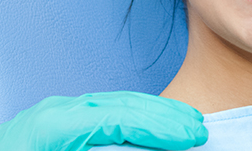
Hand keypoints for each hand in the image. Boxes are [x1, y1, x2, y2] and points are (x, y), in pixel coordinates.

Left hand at [0, 91, 207, 150]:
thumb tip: (137, 147)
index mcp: (53, 127)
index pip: (116, 118)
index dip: (157, 125)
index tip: (190, 135)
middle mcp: (55, 114)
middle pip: (119, 104)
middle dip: (163, 115)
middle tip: (198, 128)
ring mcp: (55, 116)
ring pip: (113, 105)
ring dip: (152, 113)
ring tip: (184, 124)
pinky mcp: (56, 124)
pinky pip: (101, 114)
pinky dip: (132, 118)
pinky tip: (152, 128)